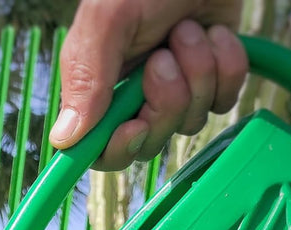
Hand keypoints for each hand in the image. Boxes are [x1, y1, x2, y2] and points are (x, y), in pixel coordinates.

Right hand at [49, 0, 248, 170]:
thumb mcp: (108, 20)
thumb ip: (86, 78)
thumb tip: (64, 139)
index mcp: (99, 88)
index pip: (101, 149)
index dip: (118, 149)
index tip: (134, 126)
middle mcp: (136, 96)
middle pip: (151, 141)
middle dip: (166, 100)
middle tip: (163, 57)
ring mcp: (177, 90)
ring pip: (191, 121)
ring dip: (198, 71)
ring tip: (188, 30)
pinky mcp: (213, 80)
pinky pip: (225, 100)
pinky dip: (226, 66)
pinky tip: (214, 34)